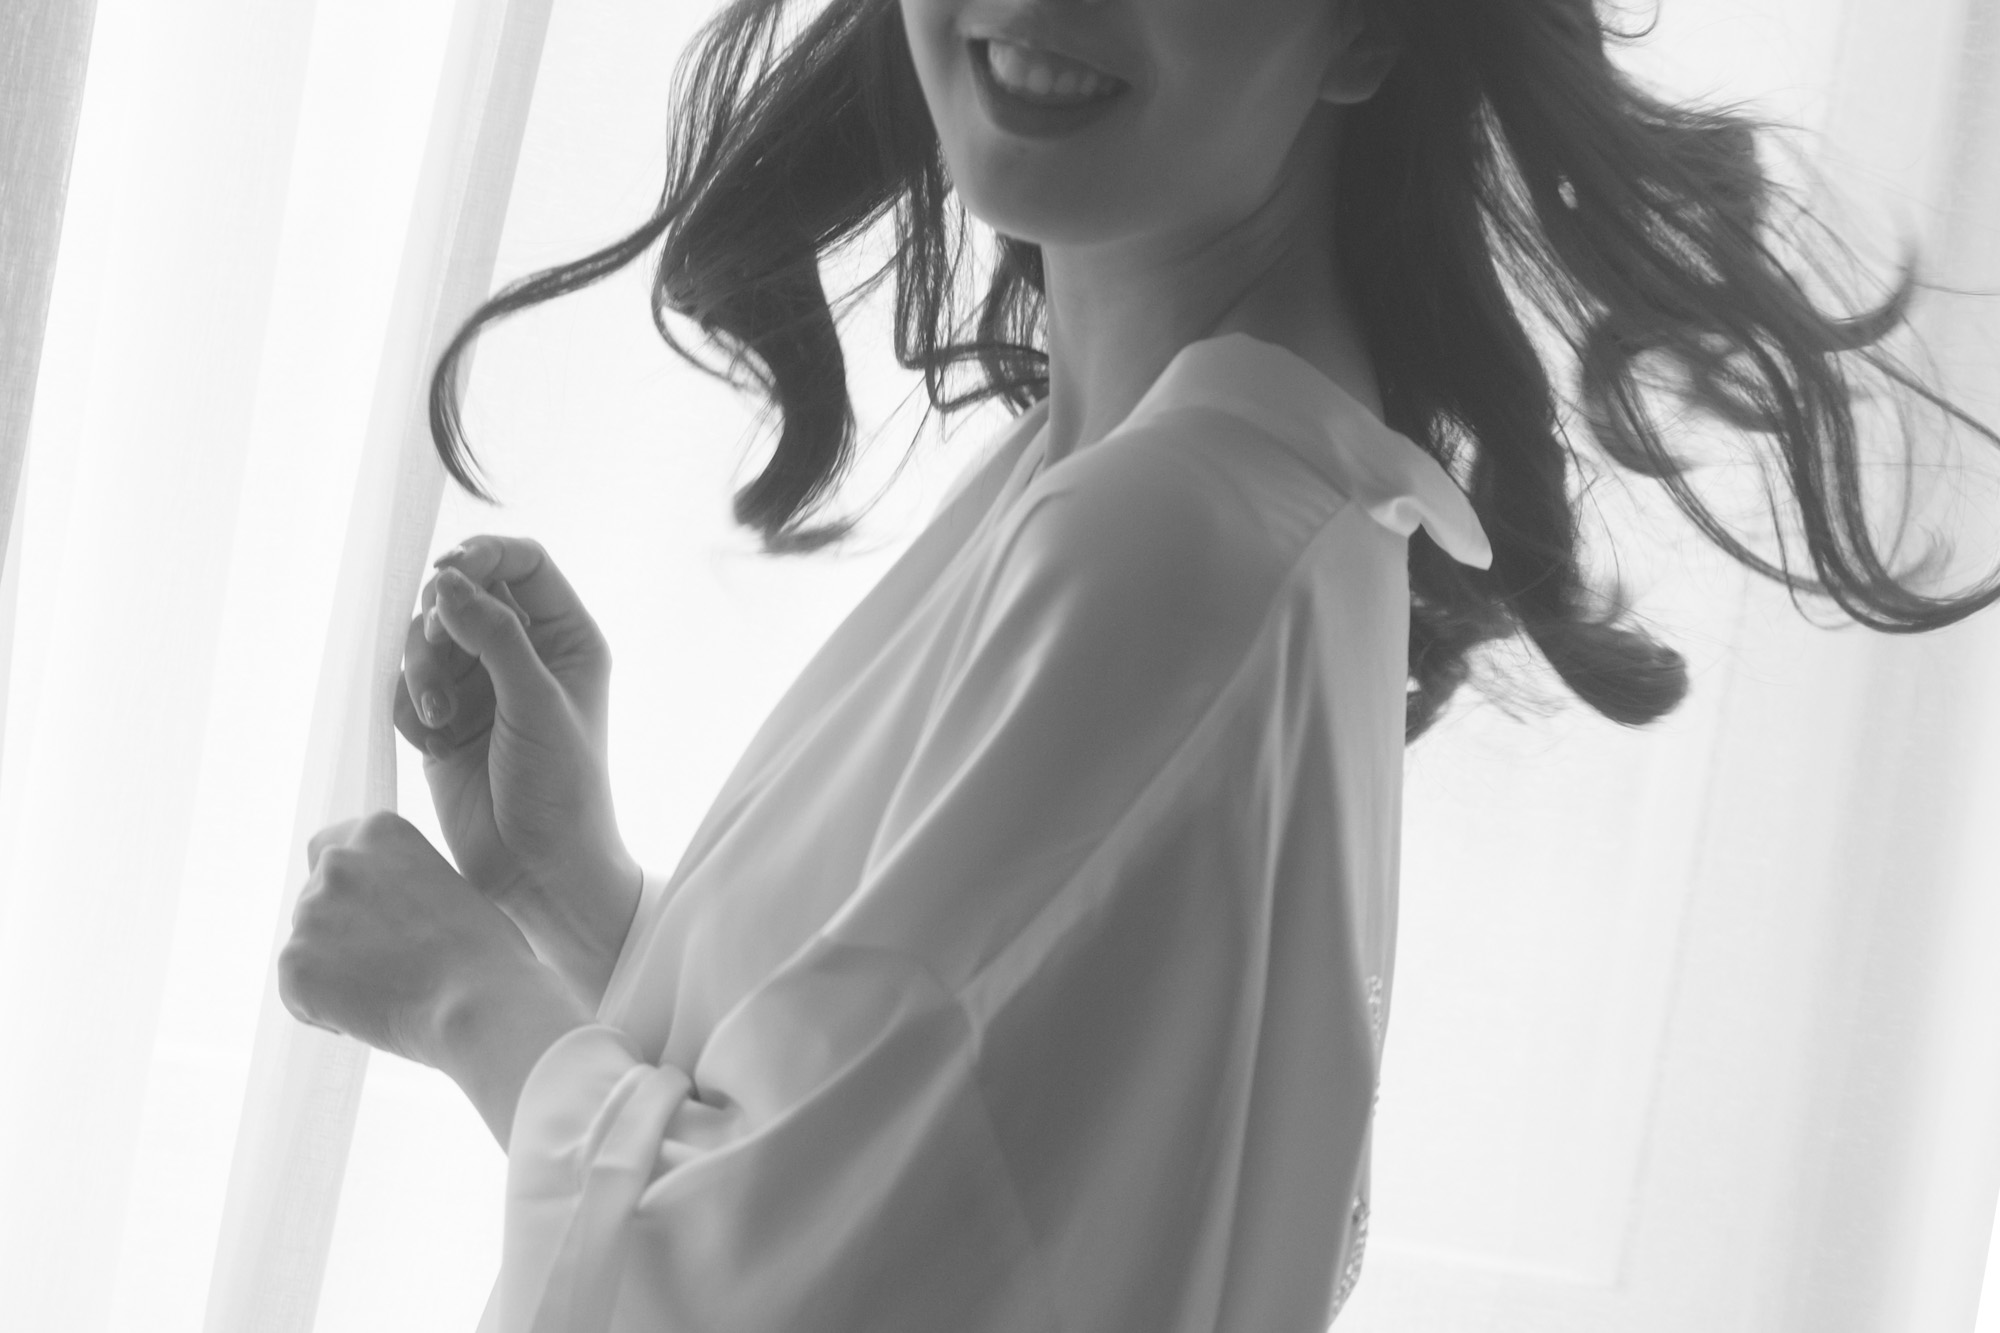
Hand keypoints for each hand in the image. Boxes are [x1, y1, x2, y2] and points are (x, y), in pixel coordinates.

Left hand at [278, 810, 542, 1069]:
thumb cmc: (484, 952)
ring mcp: (310, 914)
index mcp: (380, 832)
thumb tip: (378, 914)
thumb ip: (402, 884)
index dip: (350, 885)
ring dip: (335, 970)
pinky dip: (324, 1008)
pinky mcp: (293, 965)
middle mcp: (338, 863)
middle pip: (316, 899)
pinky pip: (298, 992)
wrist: (479, 1003)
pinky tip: (372, 1015)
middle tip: (386, 964)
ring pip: (308, 947)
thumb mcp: (449, 886)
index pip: (333, 844)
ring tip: (388, 994)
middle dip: (339, 930)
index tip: (371, 913)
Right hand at [393, 536, 640, 1008]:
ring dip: (421, 673)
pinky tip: (432, 743)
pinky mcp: (446, 720)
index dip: (482, 555)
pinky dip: (410, 708)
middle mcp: (525, 655)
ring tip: (440, 719)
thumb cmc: (561, 791)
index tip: (445, 573)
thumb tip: (446, 580)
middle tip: (443, 668)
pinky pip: (406, 686)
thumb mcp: (535, 704)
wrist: (538, 874)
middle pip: (461, 594)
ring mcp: (482, 687)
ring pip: (426, 639)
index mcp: (567, 638)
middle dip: (440, 627)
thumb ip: (495, 636)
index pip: (522, 562)